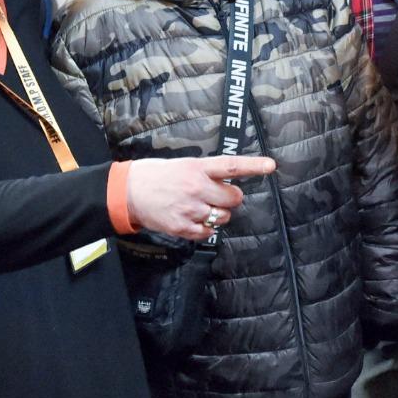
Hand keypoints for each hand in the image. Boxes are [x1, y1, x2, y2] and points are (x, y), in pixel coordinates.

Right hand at [126, 155, 276, 240]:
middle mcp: (196, 187)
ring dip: (219, 214)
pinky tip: (195, 220)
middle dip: (230, 198)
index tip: (271, 166)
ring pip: (223, 217)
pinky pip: (208, 232)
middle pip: (233, 198)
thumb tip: (227, 181)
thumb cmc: (155, 175)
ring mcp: (190, 209)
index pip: (231, 166)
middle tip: (218, 196)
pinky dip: (206, 229)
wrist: (127, 192)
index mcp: (196, 168)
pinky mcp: (182, 227)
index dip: (253, 166)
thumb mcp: (182, 165)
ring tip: (202, 208)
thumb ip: (205, 172)